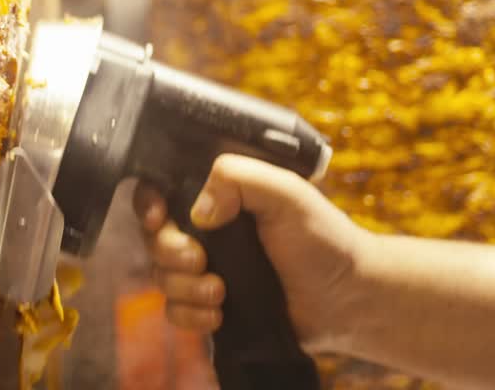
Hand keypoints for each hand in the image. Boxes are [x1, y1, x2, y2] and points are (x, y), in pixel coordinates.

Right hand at [133, 154, 372, 354]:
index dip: (147, 203)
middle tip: (200, 260)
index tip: (157, 217)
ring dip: (183, 287)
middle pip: (153, 236)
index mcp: (220, 194)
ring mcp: (207, 269)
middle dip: (169, 251)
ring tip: (219, 292)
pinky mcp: (210, 305)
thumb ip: (239, 178)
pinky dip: (190, 315)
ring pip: (161, 276)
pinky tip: (218, 314)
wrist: (347, 299)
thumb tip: (198, 211)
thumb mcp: (287, 193)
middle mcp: (207, 229)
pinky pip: (175, 311)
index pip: (161, 188)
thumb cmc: (324, 238)